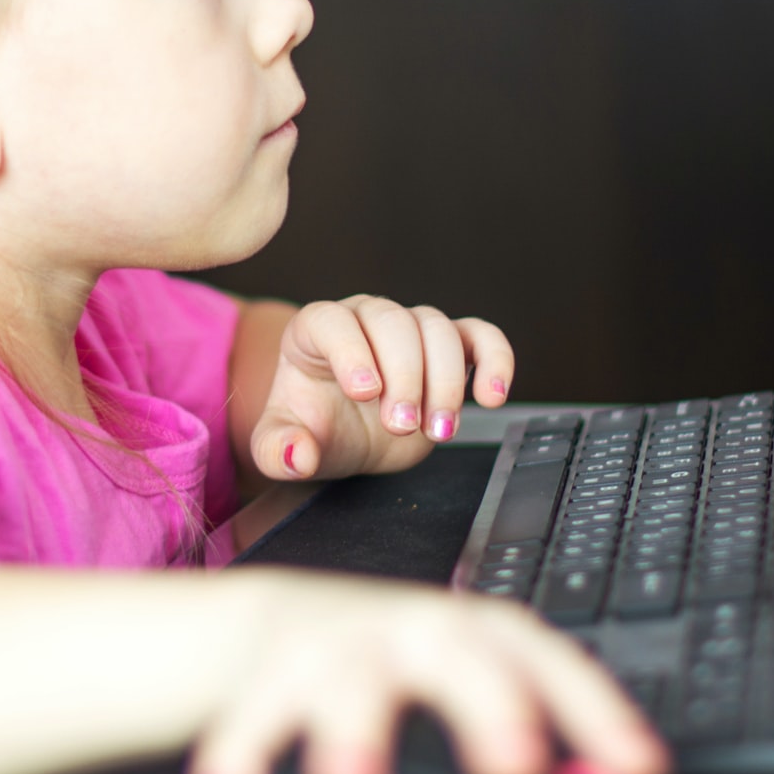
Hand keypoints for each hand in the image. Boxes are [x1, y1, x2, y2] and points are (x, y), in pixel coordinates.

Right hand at [186, 570, 669, 773]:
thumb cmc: (404, 673)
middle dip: (488, 705)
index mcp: (481, 638)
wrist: (279, 629)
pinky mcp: (267, 674)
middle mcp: (416, 633)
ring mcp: (341, 647)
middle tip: (514, 765)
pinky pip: (250, 715)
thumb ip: (545, 743)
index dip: (596, 711)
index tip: (637, 768)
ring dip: (353, 728)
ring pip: (349, 675)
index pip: (551, 662)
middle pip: (460, 653)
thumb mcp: (475, 697)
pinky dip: (239, 756)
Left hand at [252, 296, 514, 479]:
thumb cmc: (313, 428)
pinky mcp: (451, 348)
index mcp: (316, 331)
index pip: (332, 321)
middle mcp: (365, 318)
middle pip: (392, 322)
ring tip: (438, 431)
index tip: (364, 393)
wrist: (348, 434)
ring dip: (445, 381)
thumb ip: (278, 449)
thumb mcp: (280, 444)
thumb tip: (297, 455)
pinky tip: (492, 396)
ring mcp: (411, 329)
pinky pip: (481, 337)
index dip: (350, 351)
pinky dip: (495, 360)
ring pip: (438, 328)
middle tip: (401, 427)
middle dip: (404, 376)